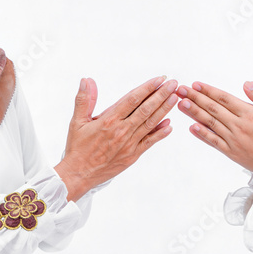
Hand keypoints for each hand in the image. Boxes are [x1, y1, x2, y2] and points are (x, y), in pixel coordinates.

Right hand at [55, 76, 177, 200]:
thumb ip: (84, 100)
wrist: (79, 174)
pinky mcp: (132, 155)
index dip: (147, 88)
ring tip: (175, 98)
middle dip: (161, 95)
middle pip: (146, 109)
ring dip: (164, 110)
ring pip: (150, 123)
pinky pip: (149, 142)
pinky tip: (169, 125)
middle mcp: (121, 130)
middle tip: (174, 84)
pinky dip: (160, 133)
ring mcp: (129, 144)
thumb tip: (87, 80)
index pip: (132, 99)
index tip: (159, 79)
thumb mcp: (77, 121)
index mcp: (109, 120)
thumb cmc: (78, 147)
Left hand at [177, 81, 252, 177]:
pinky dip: (202, 134)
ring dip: (194, 113)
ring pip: (210, 123)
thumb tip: (247, 84)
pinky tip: (192, 127)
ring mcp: (233, 139)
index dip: (208, 91)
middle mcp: (238, 125)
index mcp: (249, 113)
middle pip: (212, 108)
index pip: (224, 98)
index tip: (195, 84)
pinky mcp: (231, 152)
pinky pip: (214, 142)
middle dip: (195, 98)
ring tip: (181, 104)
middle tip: (181, 90)